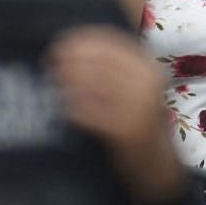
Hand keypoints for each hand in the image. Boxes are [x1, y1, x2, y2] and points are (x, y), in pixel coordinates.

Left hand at [48, 26, 185, 204]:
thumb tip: (71, 46)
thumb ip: (111, 66)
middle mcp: (146, 83)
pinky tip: (64, 109)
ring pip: (92, 84)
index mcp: (148, 67)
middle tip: (49, 63)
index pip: (110, 42)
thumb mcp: (135, 86)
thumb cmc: (139, 120)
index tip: (60, 43)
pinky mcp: (126, 130)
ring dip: (67, 82)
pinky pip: (90, 113)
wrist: (156, 164)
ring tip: (52, 82)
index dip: (81, 40)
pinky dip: (73, 108)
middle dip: (69, 60)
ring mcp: (138, 107)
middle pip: (98, 61)